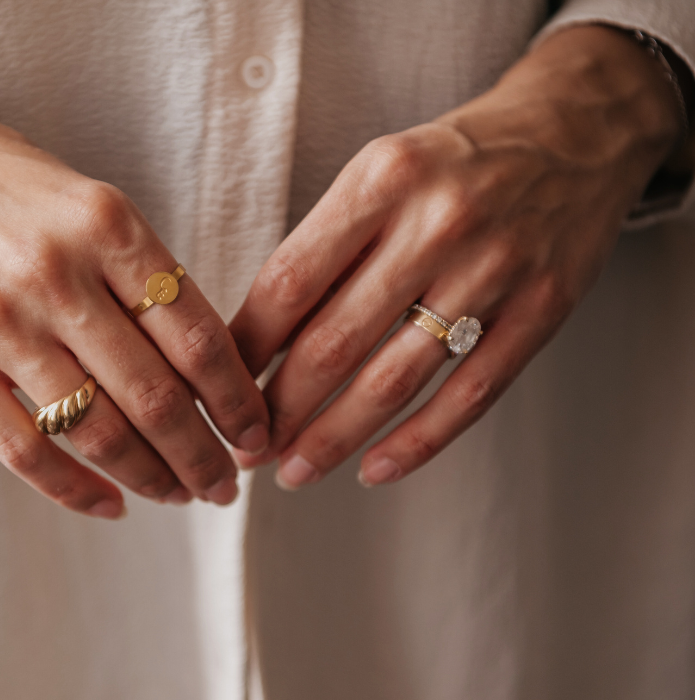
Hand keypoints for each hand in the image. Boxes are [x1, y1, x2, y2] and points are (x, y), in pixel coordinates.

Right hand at [0, 61, 270, 516]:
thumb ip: (144, 281)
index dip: (237, 400)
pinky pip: (24, 449)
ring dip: (152, 477)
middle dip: (204, 456)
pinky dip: (76, 490)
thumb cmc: (9, 186)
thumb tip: (208, 375)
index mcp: (109, 225)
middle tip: (227, 484)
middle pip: (156, 396)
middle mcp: (56, 274)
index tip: (256, 433)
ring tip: (181, 495)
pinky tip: (113, 505)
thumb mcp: (93, 205)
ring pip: (97, 431)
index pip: (197, 337)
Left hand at [230, 25, 683, 488]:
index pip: (289, 283)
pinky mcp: (542, 309)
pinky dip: (417, 443)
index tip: (219, 389)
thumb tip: (260, 341)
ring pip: (395, 379)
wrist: (577, 132)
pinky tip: (375, 470)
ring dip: (335, 438)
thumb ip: (326, 249)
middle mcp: (437, 223)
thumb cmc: (453, 163)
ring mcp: (495, 270)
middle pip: (334, 342)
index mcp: (381, 180)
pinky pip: (469, 394)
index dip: (246, 349)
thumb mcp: (380, 174)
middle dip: (280, 409)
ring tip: (295, 472)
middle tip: (248, 449)